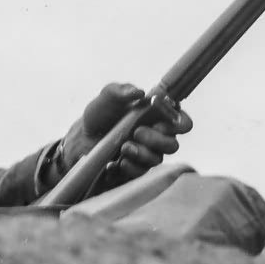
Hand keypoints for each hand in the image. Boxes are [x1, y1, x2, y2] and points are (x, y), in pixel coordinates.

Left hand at [60, 83, 193, 184]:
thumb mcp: (107, 97)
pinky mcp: (136, 169)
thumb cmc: (100, 114)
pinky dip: (129, 166)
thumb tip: (138, 92)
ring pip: (157, 160)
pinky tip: (116, 161)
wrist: (82, 138)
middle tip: (136, 132)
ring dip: (141, 153)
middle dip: (156, 139)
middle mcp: (157, 136)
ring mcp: (147, 154)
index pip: (182, 122)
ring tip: (123, 146)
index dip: (178, 123)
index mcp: (157, 116)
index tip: (160, 121)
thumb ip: (120, 91)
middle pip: (173, 145)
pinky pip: (141, 172)